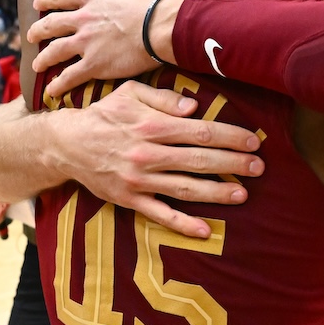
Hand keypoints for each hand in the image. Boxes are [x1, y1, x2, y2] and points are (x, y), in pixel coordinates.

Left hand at [30, 0, 183, 95]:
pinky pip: (70, 76)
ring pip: (55, 51)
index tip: (37, 4)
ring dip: (43, 59)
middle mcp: (83, 18)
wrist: (164, 24)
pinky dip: (59, 84)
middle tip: (30, 36)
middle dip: (38, 31)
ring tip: (36, 65)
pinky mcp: (95, 64)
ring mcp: (86, 43)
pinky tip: (51, 90)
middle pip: (51, 25)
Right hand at [55, 80, 264, 238]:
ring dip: (216, 192)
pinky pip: (159, 214)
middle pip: (199, 160)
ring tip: (242, 194)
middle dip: (233, 164)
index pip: (200, 131)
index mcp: (151, 125)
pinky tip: (204, 230)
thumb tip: (194, 107)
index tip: (253, 141)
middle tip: (258, 168)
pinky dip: (182, 224)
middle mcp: (148, 154)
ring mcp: (139, 180)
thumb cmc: (103, 115)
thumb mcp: (129, 94)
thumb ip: (163, 98)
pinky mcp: (129, 199)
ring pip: (185, 188)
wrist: (65, 144)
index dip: (230, 136)